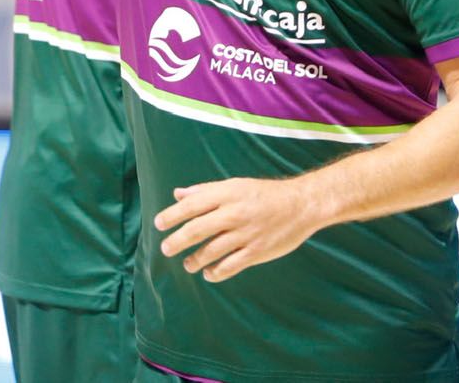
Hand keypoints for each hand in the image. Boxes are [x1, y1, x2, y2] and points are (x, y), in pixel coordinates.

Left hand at [156, 177, 323, 282]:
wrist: (301, 205)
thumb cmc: (264, 194)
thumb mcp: (235, 185)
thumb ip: (206, 191)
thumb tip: (178, 194)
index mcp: (227, 194)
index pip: (192, 205)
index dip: (172, 215)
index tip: (158, 224)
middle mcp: (234, 213)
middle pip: (197, 229)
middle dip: (177, 241)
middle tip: (166, 249)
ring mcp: (245, 234)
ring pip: (211, 251)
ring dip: (195, 260)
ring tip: (188, 264)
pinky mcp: (256, 252)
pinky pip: (230, 266)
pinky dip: (216, 272)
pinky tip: (208, 274)